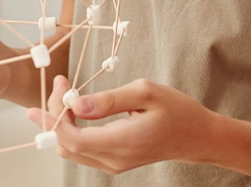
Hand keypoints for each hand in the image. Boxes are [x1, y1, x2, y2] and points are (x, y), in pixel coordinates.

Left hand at [25, 76, 216, 174]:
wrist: (197, 136)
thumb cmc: (176, 110)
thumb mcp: (145, 93)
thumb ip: (108, 100)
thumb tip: (76, 104)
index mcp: (123, 142)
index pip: (73, 139)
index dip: (55, 118)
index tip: (53, 91)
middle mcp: (115, 159)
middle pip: (67, 145)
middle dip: (55, 115)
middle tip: (60, 85)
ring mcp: (114, 164)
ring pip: (71, 150)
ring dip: (62, 123)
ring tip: (66, 94)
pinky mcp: (115, 162)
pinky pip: (83, 150)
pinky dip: (73, 131)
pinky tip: (76, 110)